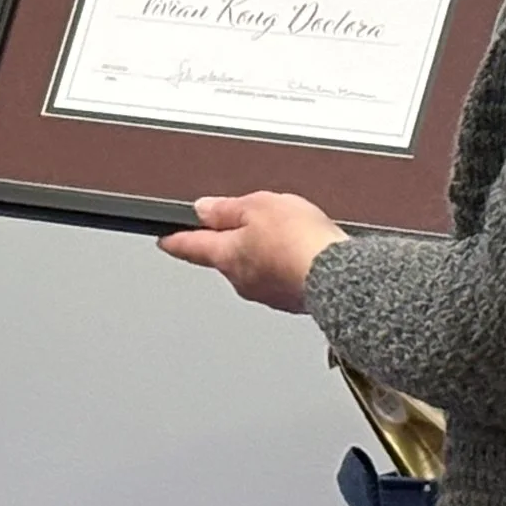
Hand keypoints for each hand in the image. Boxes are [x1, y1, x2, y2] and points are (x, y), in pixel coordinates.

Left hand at [157, 192, 349, 313]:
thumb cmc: (299, 244)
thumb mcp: (258, 207)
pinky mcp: (294, 299)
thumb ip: (227, 208)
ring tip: (288, 231)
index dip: (176, 240)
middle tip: (246, 219)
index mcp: (226, 256)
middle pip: (226, 256)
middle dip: (232, 239)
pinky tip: (304, 251)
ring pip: (256, 266)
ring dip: (265, 251)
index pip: (190, 247)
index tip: (164, 240)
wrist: (341, 278)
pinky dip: (288, 263)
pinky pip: (282, 276)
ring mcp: (268, 293)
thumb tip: (203, 209)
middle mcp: (242, 280)